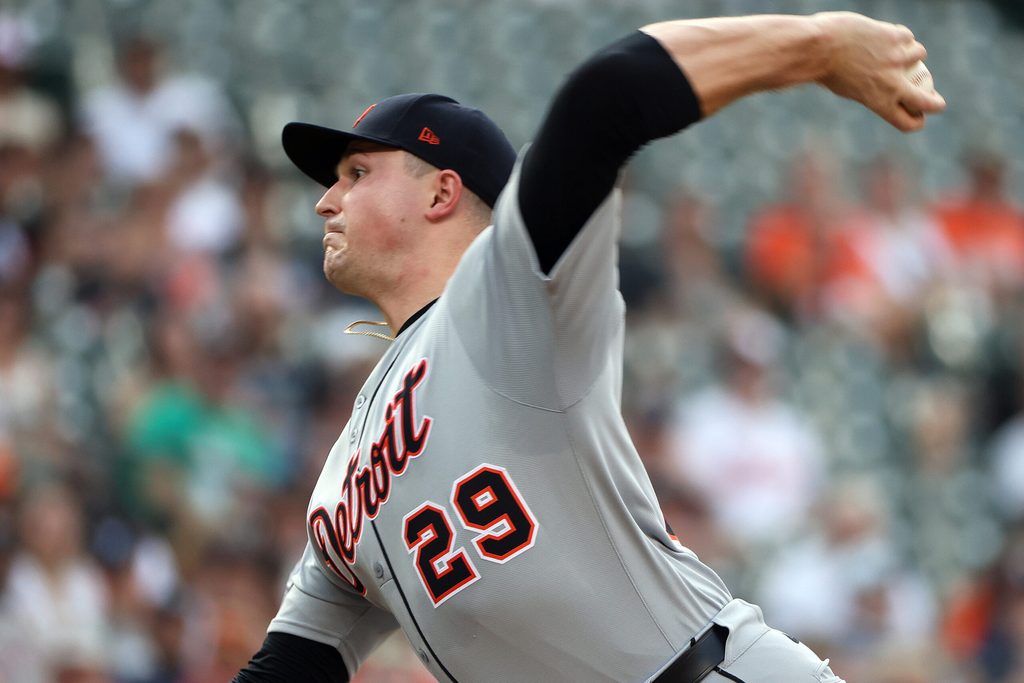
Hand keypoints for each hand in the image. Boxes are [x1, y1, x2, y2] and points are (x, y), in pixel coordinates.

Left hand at [814, 12, 945, 131]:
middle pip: (929, 101)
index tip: (919, 116)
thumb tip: (879, 85)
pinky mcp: (897, 38)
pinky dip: (898, 35)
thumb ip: (869, 90)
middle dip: (936, 103)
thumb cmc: (824, 70)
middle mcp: (894, 85)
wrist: (819, 48)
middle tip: (937, 102)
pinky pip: (907, 35)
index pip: (908, 123)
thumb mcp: (846, 89)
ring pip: (921, 54)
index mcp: (879, 103)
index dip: (917, 121)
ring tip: (892, 47)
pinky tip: (882, 33)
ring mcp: (898, 60)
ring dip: (911, 51)